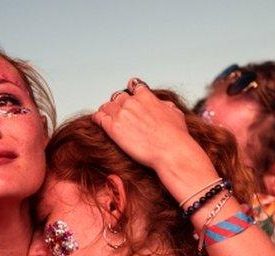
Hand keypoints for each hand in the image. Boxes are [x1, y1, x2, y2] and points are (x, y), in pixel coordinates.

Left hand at [92, 80, 217, 198]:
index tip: (130, 94)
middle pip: (118, 96)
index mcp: (146, 96)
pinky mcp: (112, 128)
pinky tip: (99, 122)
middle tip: (119, 111)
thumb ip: (165, 106)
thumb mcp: (176, 114)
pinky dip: (98, 119)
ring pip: (106, 106)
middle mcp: (131, 102)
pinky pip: (99, 118)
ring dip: (107, 110)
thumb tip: (162, 104)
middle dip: (118, 103)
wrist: (170, 151)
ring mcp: (121, 114)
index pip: (134, 85)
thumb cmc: (176, 136)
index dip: (132, 89)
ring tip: (107, 116)